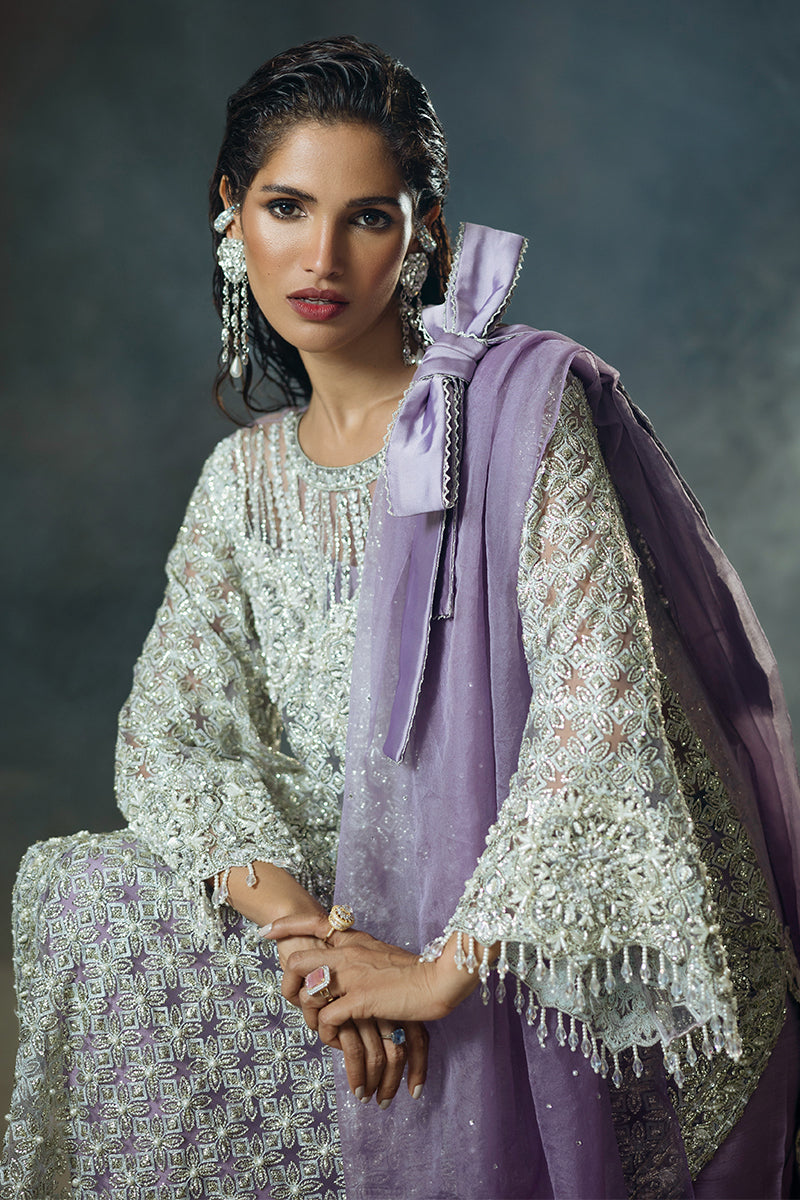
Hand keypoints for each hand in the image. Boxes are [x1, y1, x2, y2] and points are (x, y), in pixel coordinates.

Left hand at [263, 913, 481, 1098]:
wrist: (439, 978)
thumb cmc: (417, 970)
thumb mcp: (384, 955)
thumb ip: (363, 958)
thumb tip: (347, 971)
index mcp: (355, 939)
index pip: (313, 922)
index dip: (286, 925)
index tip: (266, 932)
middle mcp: (348, 951)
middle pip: (298, 958)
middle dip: (287, 982)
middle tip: (290, 999)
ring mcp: (352, 974)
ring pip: (307, 990)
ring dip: (308, 1014)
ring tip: (319, 1029)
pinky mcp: (360, 998)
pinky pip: (327, 1018)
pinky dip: (326, 1033)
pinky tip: (336, 1040)